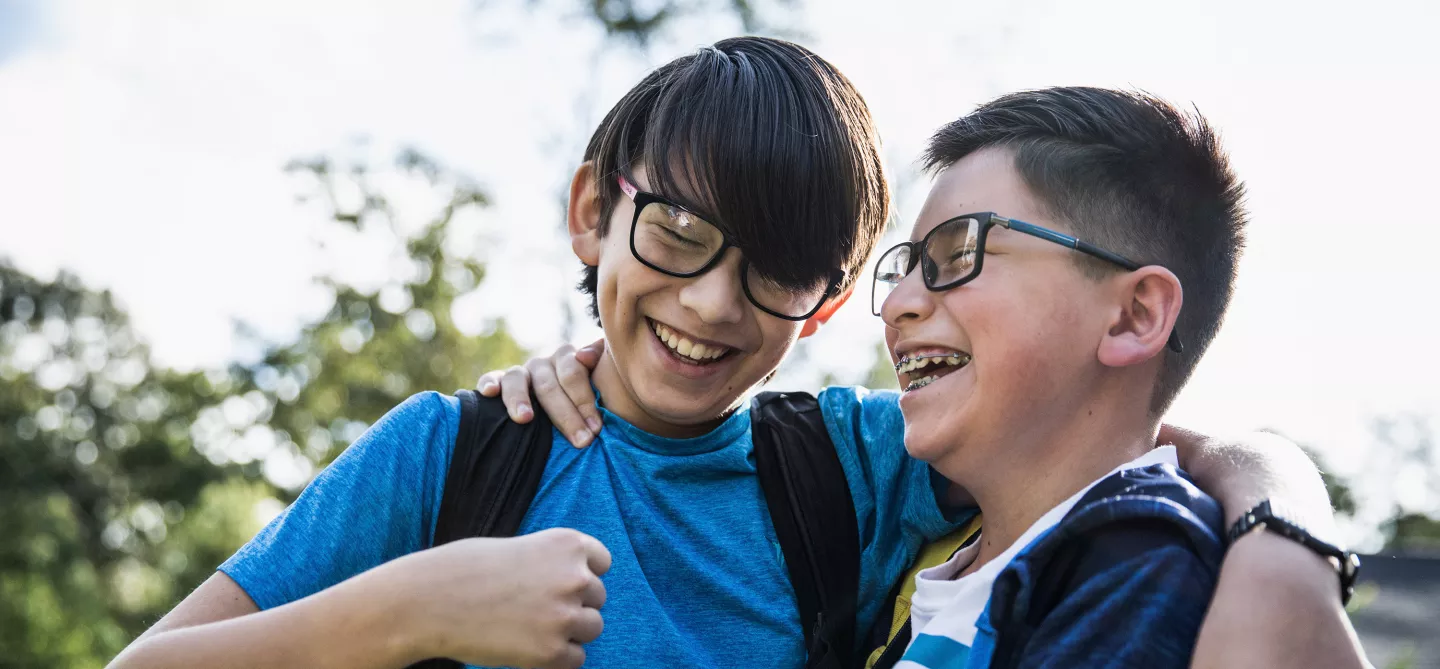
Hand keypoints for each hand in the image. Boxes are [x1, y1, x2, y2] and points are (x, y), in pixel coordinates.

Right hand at [395, 528, 610, 668]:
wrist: (429, 601)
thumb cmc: (465, 570)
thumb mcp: (518, 547)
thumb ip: (552, 562)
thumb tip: (577, 583)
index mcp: (567, 544)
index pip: (602, 562)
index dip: (582, 574)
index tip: (559, 583)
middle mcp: (575, 577)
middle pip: (597, 598)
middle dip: (572, 604)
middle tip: (533, 608)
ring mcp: (565, 615)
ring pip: (592, 628)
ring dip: (568, 632)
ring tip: (529, 628)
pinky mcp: (552, 651)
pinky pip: (576, 659)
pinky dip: (555, 658)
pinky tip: (525, 647)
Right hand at [477, 340, 604, 447]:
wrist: (568, 408)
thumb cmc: (588, 403)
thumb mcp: (602, 383)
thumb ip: (598, 363)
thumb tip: (583, 355)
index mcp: (567, 359)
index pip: (573, 373)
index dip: (585, 400)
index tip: (596, 428)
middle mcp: (542, 364)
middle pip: (548, 385)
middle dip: (565, 415)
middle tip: (581, 440)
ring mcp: (520, 373)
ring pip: (516, 379)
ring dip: (519, 398)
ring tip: (525, 419)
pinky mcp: (500, 383)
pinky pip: (491, 378)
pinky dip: (488, 383)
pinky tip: (488, 393)